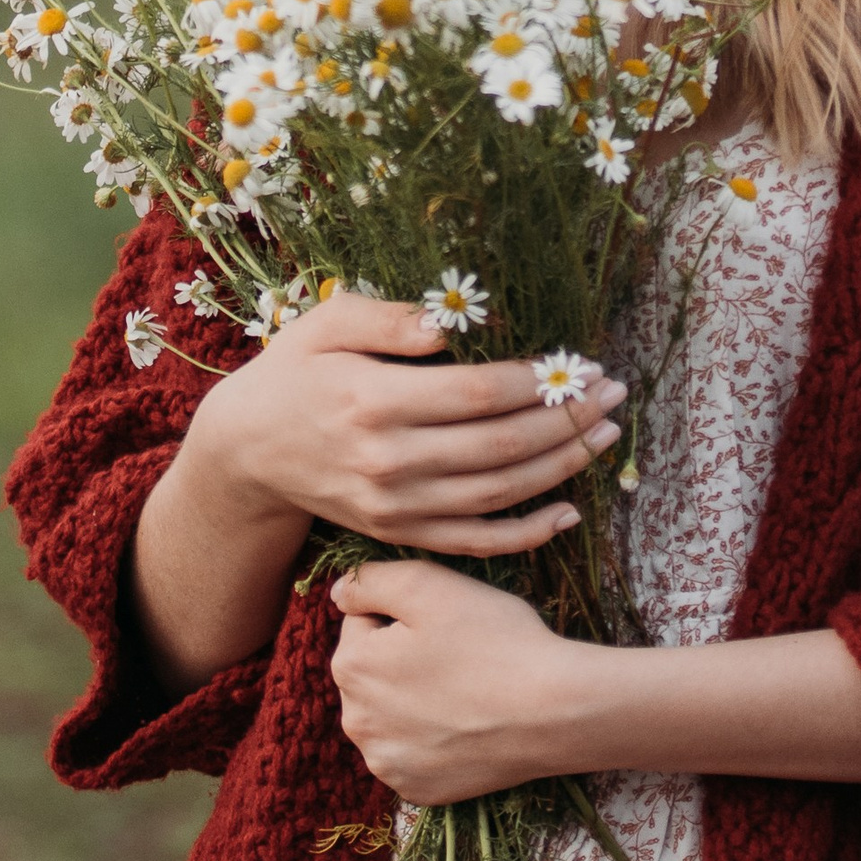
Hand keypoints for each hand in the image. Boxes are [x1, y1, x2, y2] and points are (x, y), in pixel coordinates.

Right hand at [180, 291, 628, 556]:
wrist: (246, 452)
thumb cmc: (295, 372)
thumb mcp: (326, 323)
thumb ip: (388, 318)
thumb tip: (447, 326)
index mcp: (374, 399)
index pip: (478, 394)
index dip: (538, 382)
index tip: (581, 363)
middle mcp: (389, 459)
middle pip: (500, 445)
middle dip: (567, 420)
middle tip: (614, 394)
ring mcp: (396, 505)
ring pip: (498, 493)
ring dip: (562, 467)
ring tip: (605, 435)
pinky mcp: (399, 533)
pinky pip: (475, 541)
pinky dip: (526, 533)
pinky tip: (568, 513)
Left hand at [328, 557, 589, 803]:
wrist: (554, 712)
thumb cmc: (494, 641)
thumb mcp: (429, 584)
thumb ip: (369, 580)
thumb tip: (339, 594)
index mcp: (351, 667)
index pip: (362, 623)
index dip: (403, 614)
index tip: (442, 623)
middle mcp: (356, 723)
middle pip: (372, 672)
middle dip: (401, 658)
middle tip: (457, 654)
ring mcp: (386, 763)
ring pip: (389, 715)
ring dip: (412, 700)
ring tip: (463, 689)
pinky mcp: (416, 791)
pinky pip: (412, 753)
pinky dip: (430, 739)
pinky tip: (464, 725)